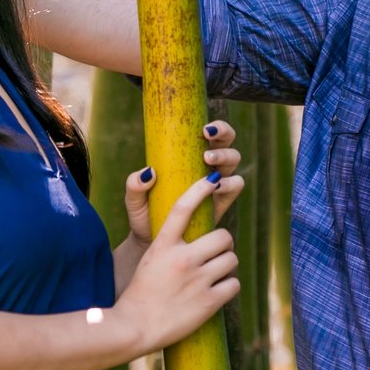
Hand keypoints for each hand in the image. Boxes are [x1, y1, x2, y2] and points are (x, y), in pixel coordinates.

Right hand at [111, 169, 242, 353]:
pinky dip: (228, 288)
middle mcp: (182, 258)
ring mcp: (197, 280)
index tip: (213, 180)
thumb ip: (170, 247)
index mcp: (163, 245)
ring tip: (213, 276)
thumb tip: (196, 236)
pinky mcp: (209, 301)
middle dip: (223, 245)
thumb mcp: (150, 261)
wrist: (134, 328)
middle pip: (223, 236)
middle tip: (215, 255)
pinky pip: (234, 284)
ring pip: (232, 259)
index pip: (183, 207)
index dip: (200, 189)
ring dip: (226, 267)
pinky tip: (215, 293)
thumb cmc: (140, 295)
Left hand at [123, 119, 241, 246]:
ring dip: (225, 157)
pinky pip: (236, 186)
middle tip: (205, 147)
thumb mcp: (134, 199)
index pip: (209, 133)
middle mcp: (207, 165)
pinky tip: (216, 185)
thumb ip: (134, 185)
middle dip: (223, 136)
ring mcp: (217, 183)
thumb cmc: (145, 214)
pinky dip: (230, 183)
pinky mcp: (222, 202)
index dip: (214, 127)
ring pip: (233, 161)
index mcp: (189, 156)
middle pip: (227, 142)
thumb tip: (148, 172)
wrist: (154, 242)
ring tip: (207, 162)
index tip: (203, 129)